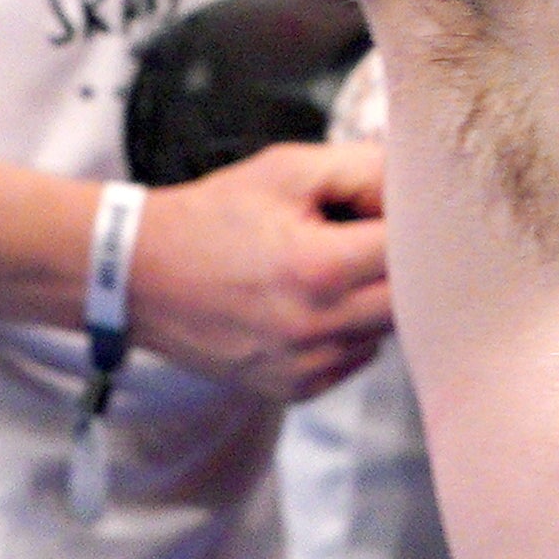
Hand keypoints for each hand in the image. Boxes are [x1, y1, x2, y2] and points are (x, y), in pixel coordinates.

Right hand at [127, 138, 393, 402]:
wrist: (142, 275)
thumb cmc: (216, 215)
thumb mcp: (287, 170)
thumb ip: (362, 170)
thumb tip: (416, 183)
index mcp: (319, 268)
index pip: (413, 250)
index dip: (413, 221)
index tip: (396, 206)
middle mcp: (316, 328)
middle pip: (411, 298)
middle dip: (404, 262)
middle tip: (371, 234)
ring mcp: (305, 367)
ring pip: (387, 332)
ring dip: (379, 297)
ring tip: (336, 265)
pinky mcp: (294, 389)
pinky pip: (356, 358)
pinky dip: (352, 330)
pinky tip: (318, 301)